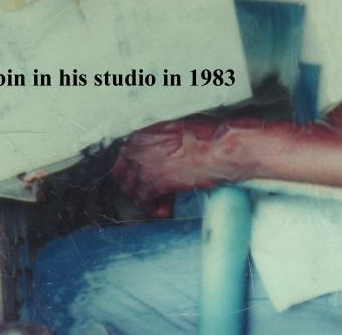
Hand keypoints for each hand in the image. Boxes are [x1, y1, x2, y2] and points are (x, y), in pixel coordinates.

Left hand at [112, 117, 249, 214]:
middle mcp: (137, 146)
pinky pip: (144, 202)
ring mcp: (142, 164)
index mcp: (143, 132)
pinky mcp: (152, 182)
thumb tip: (157, 158)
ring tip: (163, 203)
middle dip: (135, 185)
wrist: (218, 148)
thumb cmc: (206, 137)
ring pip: (132, 190)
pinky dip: (155, 209)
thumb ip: (159, 142)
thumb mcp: (177, 131)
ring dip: (146, 199)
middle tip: (151, 193)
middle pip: (122, 174)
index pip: (124, 155)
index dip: (134, 170)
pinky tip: (167, 210)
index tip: (143, 178)